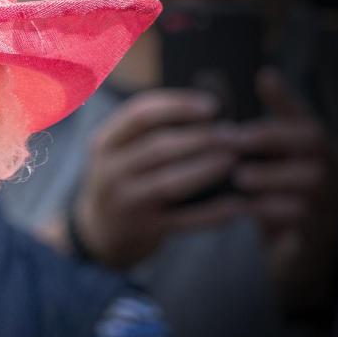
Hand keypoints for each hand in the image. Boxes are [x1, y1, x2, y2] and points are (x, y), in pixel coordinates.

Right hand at [72, 89, 244, 268]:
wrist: (100, 230)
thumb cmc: (124, 178)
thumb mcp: (121, 151)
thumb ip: (150, 130)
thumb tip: (209, 111)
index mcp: (105, 142)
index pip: (140, 114)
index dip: (178, 106)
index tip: (212, 105)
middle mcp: (110, 170)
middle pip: (159, 146)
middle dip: (201, 137)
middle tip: (234, 133)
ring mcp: (126, 201)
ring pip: (170, 182)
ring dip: (206, 169)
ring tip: (234, 159)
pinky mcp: (144, 229)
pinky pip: (184, 220)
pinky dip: (212, 213)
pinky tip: (237, 205)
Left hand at [232, 69, 337, 311]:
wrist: (293, 256)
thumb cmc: (278, 199)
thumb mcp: (271, 163)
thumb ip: (263, 131)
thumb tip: (259, 80)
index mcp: (318, 148)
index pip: (306, 114)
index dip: (286, 97)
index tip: (263, 77)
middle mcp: (332, 168)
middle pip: (313, 139)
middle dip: (270, 136)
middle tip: (232, 139)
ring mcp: (331, 200)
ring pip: (310, 178)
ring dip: (270, 174)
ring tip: (239, 176)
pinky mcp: (318, 231)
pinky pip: (301, 215)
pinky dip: (271, 209)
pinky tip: (246, 207)